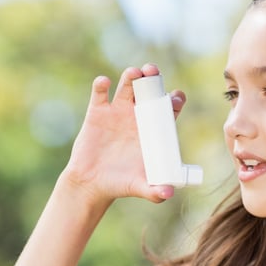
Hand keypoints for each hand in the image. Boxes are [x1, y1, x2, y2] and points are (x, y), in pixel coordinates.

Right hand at [61, 64, 186, 204]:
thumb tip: (168, 194)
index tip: (174, 101)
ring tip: (135, 73)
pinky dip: (101, 86)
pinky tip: (104, 83)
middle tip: (153, 72)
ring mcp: (117, 112)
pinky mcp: (97, 113)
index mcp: (153, 130)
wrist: (92, 185)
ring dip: (131, 76)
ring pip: (127, 86)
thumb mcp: (140, 187)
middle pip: (149, 90)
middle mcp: (137, 116)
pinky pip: (100, 94)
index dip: (173, 101)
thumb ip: (154, 191)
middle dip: (153, 78)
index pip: (168, 109)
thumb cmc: (121, 184)